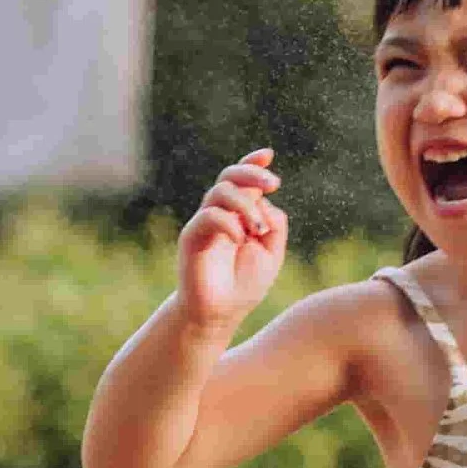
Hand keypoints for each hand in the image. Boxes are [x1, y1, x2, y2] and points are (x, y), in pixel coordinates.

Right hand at [177, 148, 285, 332]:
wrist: (220, 313)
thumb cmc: (244, 284)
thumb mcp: (272, 253)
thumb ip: (274, 225)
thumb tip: (266, 203)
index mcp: (240, 214)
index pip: (243, 180)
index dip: (253, 163)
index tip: (268, 154)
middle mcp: (221, 213)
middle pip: (230, 177)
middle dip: (252, 173)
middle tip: (274, 184)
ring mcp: (205, 223)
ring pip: (220, 192)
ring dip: (246, 204)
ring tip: (259, 229)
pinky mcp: (192, 237)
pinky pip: (209, 217)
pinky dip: (229, 223)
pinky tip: (241, 239)